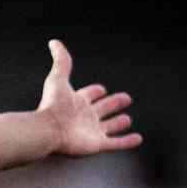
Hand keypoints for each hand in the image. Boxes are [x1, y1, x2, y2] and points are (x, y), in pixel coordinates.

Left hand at [39, 39, 142, 156]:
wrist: (49, 129)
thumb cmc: (52, 105)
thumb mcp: (58, 78)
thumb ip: (61, 62)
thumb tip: (54, 43)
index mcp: (76, 101)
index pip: (89, 94)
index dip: (95, 91)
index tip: (101, 88)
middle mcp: (84, 116)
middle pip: (102, 109)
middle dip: (113, 104)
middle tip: (125, 98)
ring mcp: (91, 131)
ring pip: (109, 126)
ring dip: (119, 123)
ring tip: (127, 119)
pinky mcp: (97, 144)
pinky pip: (116, 143)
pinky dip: (127, 141)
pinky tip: (137, 139)